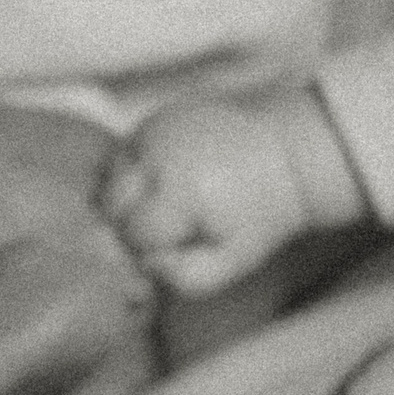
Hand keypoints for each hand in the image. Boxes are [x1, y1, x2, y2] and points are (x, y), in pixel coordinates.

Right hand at [102, 96, 362, 296]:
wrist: (285, 154)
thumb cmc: (258, 216)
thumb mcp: (232, 261)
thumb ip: (184, 278)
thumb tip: (145, 265)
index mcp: (180, 192)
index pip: (133, 234)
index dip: (148, 248)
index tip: (177, 246)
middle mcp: (159, 154)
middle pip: (109, 203)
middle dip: (128, 223)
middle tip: (166, 229)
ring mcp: (154, 129)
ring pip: (108, 176)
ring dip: (124, 198)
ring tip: (163, 206)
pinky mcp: (155, 116)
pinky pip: (122, 153)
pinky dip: (132, 172)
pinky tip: (161, 183)